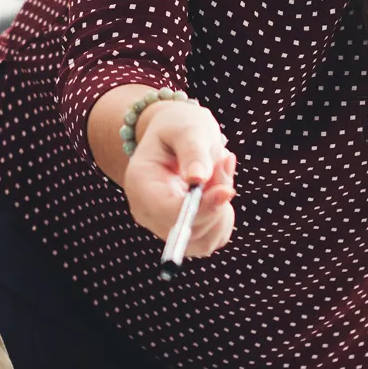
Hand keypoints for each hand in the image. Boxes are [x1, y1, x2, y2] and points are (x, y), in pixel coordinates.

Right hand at [122, 100, 237, 256]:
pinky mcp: (182, 233)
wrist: (175, 136)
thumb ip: (193, 151)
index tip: (227, 190)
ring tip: (217, 174)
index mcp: (140, 183)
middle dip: (215, 202)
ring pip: (204, 240)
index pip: (168, 210)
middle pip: (189, 229)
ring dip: (222, 211)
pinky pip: (212, 239)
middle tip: (222, 165)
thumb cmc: (179, 127)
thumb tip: (198, 179)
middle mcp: (146, 211)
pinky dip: (222, 217)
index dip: (201, 207)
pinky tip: (215, 191)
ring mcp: (162, 226)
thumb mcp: (187, 129)